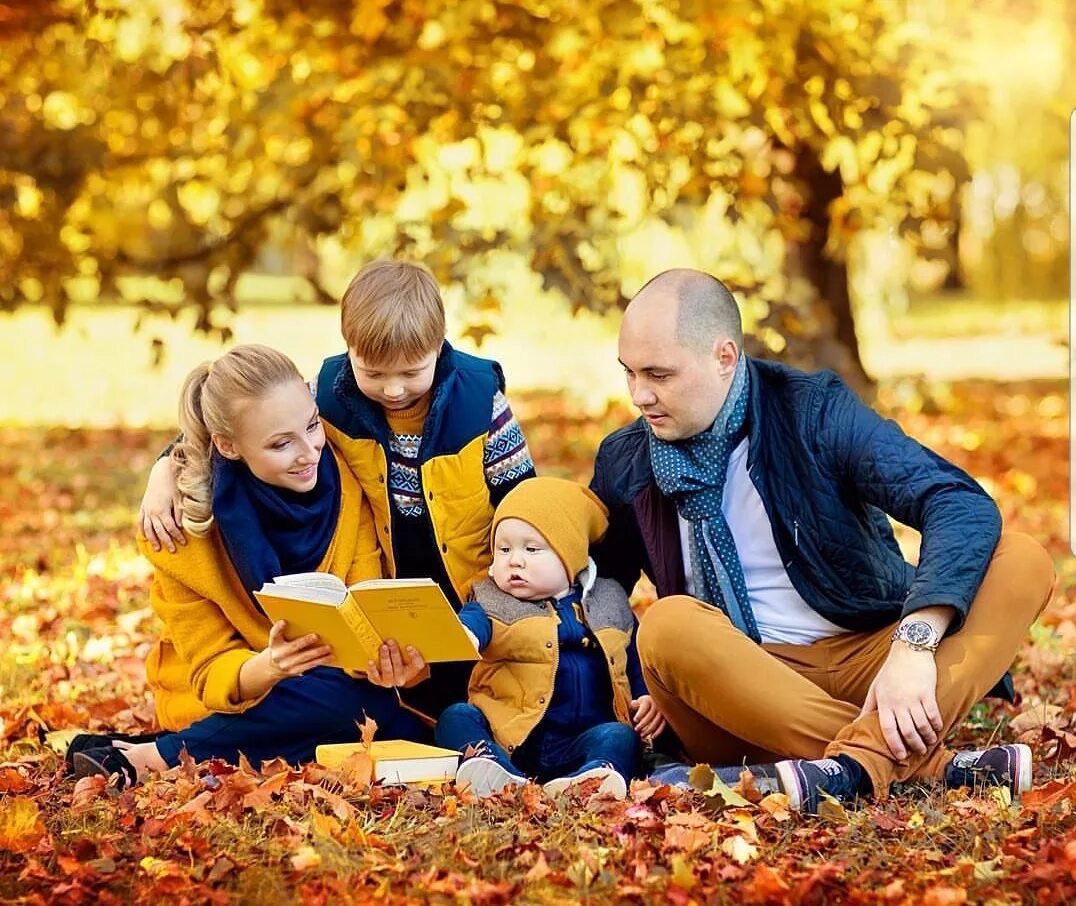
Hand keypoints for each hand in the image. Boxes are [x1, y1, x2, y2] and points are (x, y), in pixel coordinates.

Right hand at [139, 457, 186, 551]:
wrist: (161, 472)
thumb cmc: (173, 485)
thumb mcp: (179, 498)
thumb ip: (180, 513)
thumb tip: (182, 526)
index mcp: (162, 510)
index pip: (171, 528)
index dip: (177, 536)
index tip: (184, 542)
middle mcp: (152, 512)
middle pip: (159, 531)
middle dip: (167, 541)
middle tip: (173, 551)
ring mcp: (146, 510)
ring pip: (148, 528)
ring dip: (153, 539)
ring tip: (157, 549)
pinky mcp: (143, 506)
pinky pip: (141, 521)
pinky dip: (142, 529)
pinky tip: (145, 536)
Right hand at [263, 620, 333, 679]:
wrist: (272, 667)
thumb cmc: (280, 647)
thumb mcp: (278, 639)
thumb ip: (286, 631)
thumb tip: (305, 622)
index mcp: (275, 643)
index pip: (274, 634)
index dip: (278, 628)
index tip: (284, 621)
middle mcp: (279, 654)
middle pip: (293, 647)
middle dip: (305, 641)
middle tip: (316, 636)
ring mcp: (287, 664)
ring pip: (304, 658)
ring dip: (318, 653)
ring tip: (328, 648)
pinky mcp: (295, 671)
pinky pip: (309, 666)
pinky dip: (320, 661)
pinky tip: (329, 657)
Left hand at [366, 639, 427, 687]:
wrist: (392, 675)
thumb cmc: (401, 661)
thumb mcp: (407, 656)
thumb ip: (406, 648)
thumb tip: (402, 634)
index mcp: (411, 671)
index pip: (417, 665)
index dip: (414, 656)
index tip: (409, 647)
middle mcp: (401, 678)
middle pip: (399, 667)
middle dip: (395, 654)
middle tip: (391, 642)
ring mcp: (389, 681)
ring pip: (387, 671)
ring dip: (385, 658)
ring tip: (383, 648)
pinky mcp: (378, 681)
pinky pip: (375, 677)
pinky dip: (372, 669)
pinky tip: (371, 661)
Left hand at [630, 694, 666, 741]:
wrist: (657, 702)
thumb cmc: (646, 702)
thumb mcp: (640, 701)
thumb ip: (636, 704)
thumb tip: (633, 704)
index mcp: (649, 700)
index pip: (644, 708)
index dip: (640, 714)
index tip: (635, 720)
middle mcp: (657, 705)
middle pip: (650, 716)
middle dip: (643, 724)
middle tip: (636, 729)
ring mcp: (662, 712)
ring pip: (656, 722)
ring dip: (649, 730)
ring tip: (642, 735)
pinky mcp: (666, 718)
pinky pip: (662, 726)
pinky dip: (657, 732)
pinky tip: (652, 737)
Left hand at [858, 644, 942, 759]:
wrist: (908, 651)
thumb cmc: (890, 672)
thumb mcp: (875, 688)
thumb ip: (868, 707)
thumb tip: (856, 723)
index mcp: (884, 702)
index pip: (887, 728)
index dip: (894, 744)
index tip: (900, 756)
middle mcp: (898, 702)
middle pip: (907, 730)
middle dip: (914, 745)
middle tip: (920, 752)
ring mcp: (913, 698)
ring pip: (922, 725)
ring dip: (927, 737)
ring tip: (930, 742)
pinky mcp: (928, 693)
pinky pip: (933, 714)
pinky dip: (936, 724)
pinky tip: (937, 729)